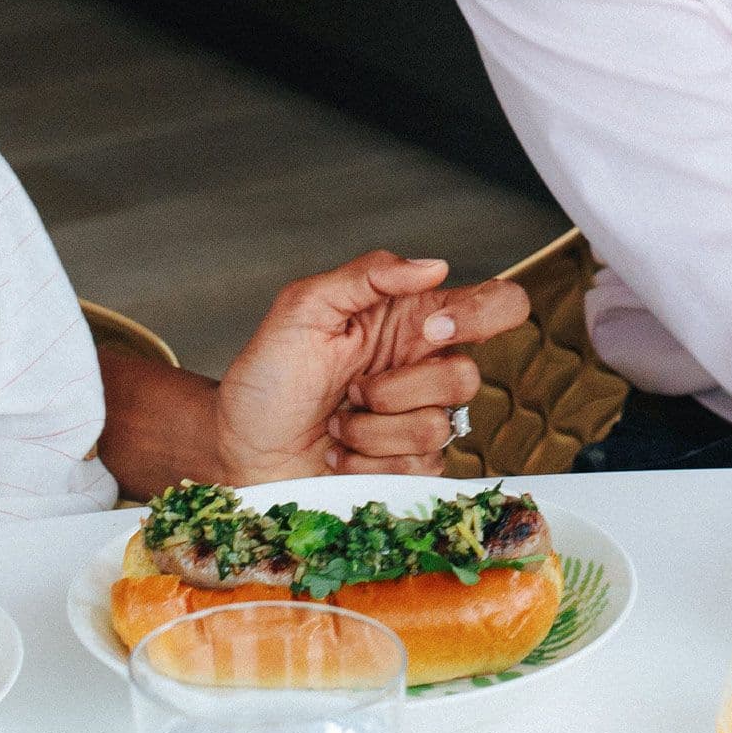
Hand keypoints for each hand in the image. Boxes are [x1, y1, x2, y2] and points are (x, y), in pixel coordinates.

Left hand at [215, 251, 529, 483]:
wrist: (238, 449)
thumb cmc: (266, 378)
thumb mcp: (303, 308)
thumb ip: (367, 275)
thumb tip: (433, 266)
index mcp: (410, 320)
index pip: (493, 305)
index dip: (480, 315)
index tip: (430, 330)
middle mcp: (423, 367)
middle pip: (467, 376)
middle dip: (398, 388)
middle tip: (352, 387)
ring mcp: (419, 419)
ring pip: (440, 426)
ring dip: (372, 428)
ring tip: (337, 420)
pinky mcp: (409, 466)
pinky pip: (420, 467)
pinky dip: (367, 461)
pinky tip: (340, 452)